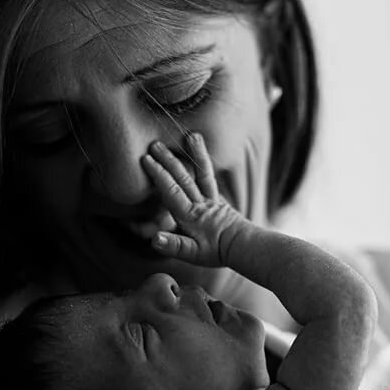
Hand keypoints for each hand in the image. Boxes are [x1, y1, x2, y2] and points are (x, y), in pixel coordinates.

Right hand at [141, 134, 247, 266]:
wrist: (244, 247)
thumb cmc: (217, 252)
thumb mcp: (192, 254)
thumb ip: (173, 245)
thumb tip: (154, 239)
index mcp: (190, 216)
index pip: (171, 191)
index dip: (158, 175)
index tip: (146, 159)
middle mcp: (200, 203)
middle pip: (183, 178)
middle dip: (167, 161)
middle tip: (154, 144)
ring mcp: (211, 199)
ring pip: (202, 173)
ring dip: (195, 154)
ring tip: (191, 135)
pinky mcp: (218, 199)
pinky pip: (210, 177)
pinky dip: (205, 163)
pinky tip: (201, 151)